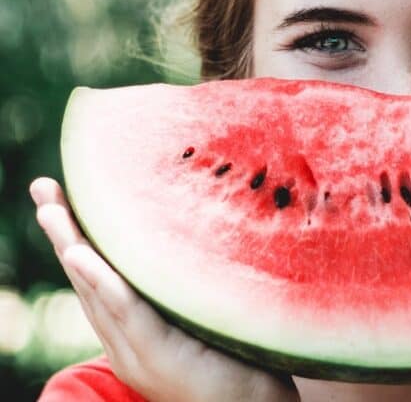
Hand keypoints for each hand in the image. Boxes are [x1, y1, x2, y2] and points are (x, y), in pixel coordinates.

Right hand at [30, 177, 299, 401]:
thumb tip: (189, 229)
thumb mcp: (196, 311)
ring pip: (96, 291)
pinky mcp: (158, 355)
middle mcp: (124, 339)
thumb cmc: (233, 357)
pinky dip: (102, 282)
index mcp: (130, 329)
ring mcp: (136, 350)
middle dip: (63, 232)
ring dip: (71, 247)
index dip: (75, 236)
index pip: (96, 276)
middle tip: (44, 187)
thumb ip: (180, 284)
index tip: (60, 194)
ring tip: (51, 209)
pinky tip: (80, 255)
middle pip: (86, 278)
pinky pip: (126, 312)